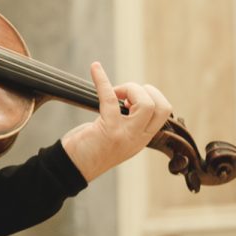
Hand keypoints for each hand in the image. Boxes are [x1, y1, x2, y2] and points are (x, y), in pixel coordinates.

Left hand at [60, 62, 172, 181]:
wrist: (71, 167)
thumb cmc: (89, 149)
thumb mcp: (118, 137)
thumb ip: (128, 122)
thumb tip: (127, 98)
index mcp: (143, 139)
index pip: (164, 113)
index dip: (152, 97)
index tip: (130, 97)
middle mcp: (138, 138)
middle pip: (162, 107)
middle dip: (145, 91)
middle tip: (123, 93)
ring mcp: (125, 135)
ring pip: (146, 104)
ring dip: (130, 89)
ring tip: (114, 92)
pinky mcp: (108, 129)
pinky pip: (110, 98)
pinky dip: (102, 79)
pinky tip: (95, 68)